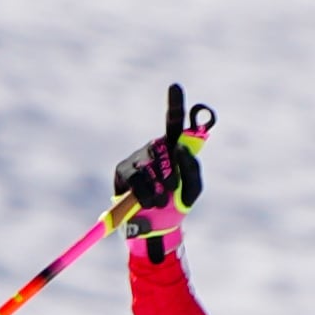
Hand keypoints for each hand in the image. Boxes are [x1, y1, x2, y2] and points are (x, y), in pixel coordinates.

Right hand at [110, 83, 207, 262]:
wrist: (155, 228)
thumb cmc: (176, 205)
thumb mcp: (192, 190)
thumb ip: (192, 169)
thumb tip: (180, 149)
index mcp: (172, 149)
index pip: (173, 122)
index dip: (175, 103)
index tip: (175, 86)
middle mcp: (153, 149)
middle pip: (162, 148)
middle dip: (169, 171)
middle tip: (171, 189)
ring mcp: (136, 159)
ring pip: (148, 164)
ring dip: (156, 186)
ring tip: (159, 201)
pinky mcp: (122, 172)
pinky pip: (135, 177)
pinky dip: (144, 192)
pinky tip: (146, 202)